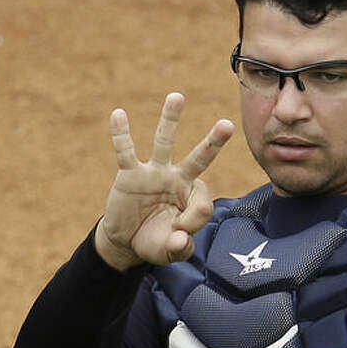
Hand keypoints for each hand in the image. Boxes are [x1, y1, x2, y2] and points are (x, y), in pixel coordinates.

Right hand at [94, 93, 233, 269]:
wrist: (126, 240)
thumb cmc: (155, 242)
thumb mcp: (169, 250)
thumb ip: (180, 248)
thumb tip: (182, 238)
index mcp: (192, 197)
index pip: (203, 202)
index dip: (193, 220)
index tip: (180, 233)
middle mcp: (177, 179)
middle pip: (199, 157)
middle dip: (213, 143)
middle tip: (228, 125)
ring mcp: (153, 173)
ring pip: (164, 142)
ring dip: (170, 120)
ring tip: (178, 96)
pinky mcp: (129, 174)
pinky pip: (125, 152)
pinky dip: (121, 135)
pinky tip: (118, 114)